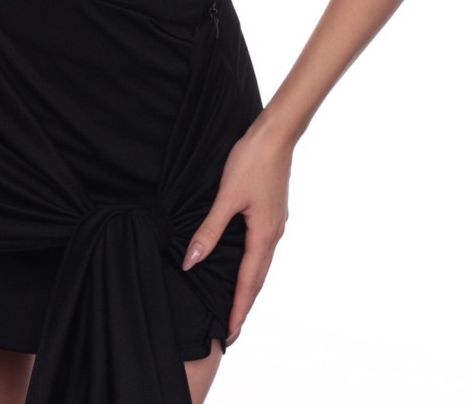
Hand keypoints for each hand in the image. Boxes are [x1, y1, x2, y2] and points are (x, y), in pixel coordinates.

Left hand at [181, 118, 293, 346]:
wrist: (276, 135)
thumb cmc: (251, 161)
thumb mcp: (226, 197)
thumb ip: (209, 230)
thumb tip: (192, 261)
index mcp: (262, 235)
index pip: (248, 282)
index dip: (238, 308)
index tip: (230, 333)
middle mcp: (273, 234)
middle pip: (258, 278)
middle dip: (245, 304)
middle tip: (233, 329)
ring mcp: (276, 222)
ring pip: (261, 263)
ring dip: (250, 285)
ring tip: (238, 302)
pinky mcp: (273, 211)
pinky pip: (262, 248)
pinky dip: (253, 264)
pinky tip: (245, 261)